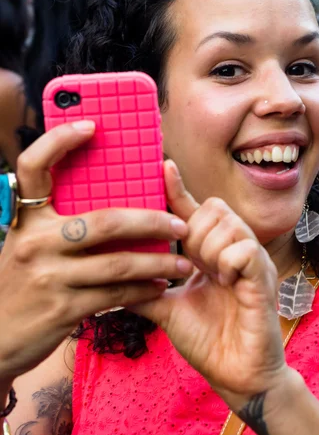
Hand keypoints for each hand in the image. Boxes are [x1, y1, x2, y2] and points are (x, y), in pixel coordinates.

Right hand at [0, 122, 191, 382]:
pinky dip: (143, 290)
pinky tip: (160, 287)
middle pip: (105, 221)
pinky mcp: (61, 309)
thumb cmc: (19, 285)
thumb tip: (116, 205)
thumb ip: (58, 225)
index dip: (60, 140)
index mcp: (26, 219)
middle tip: (180, 224)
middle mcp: (34, 242)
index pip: (33, 166)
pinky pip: (115, 296)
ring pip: (118, 264)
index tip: (92, 125)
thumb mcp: (27, 246)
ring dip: (158, 263)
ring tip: (183, 263)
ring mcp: (48, 276)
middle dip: (152, 221)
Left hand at [131, 161, 286, 409]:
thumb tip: (110, 277)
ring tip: (210, 276)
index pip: (195, 210)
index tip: (162, 166)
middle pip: (214, 208)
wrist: (235, 375)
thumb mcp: (168, 308)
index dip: (178, 188)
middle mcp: (234, 250)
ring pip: (228, 224)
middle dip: (195, 232)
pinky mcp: (264, 278)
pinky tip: (225, 282)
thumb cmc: (207, 340)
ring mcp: (252, 262)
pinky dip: (229, 262)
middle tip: (193, 265)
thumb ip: (145, 288)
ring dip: (210, 249)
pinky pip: (246, 250)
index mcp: (213, 253)